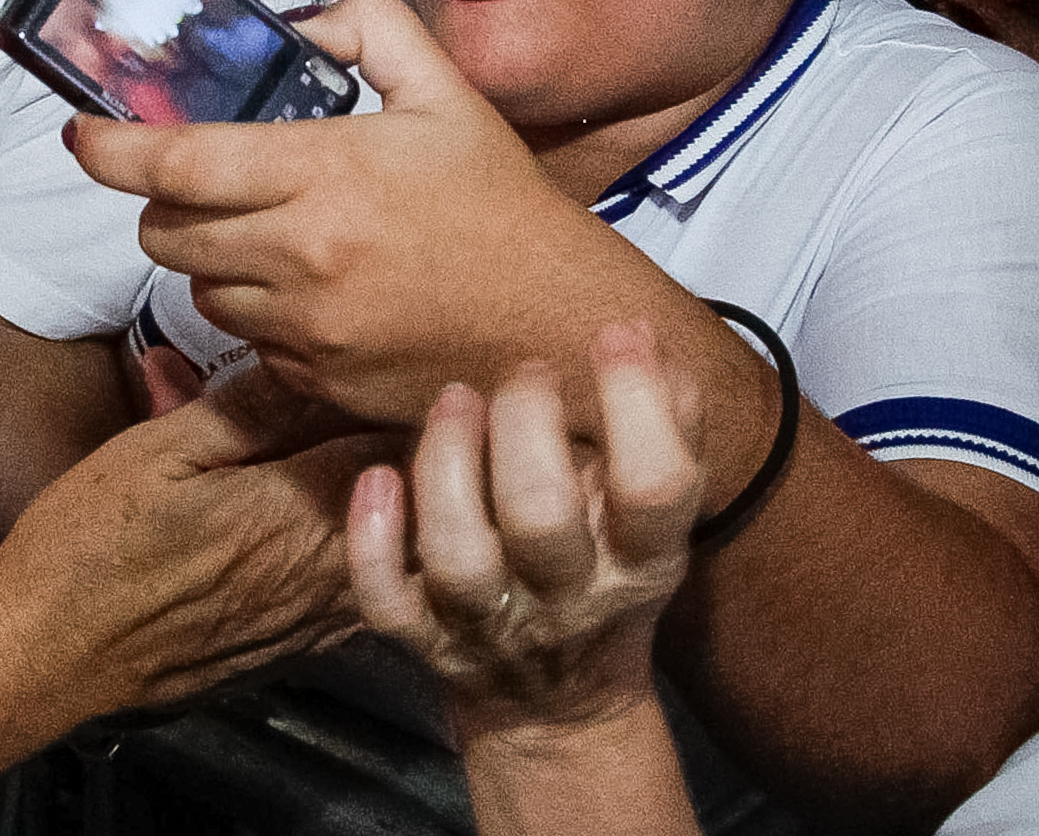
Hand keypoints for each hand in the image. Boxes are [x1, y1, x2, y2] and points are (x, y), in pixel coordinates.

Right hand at [0, 370, 393, 714]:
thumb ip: (251, 407)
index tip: (397, 359)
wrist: (46, 658)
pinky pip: (360, 586)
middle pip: (413, 497)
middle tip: (387, 392)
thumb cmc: (88, 550)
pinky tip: (318, 513)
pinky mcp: (298, 648)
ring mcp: (317, 619)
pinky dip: (360, 542)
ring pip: (396, 546)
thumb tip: (317, 360)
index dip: (405, 394)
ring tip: (354, 445)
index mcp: (297, 510)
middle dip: (406, 440)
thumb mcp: (159, 449)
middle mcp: (325, 571)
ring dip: (389, 495)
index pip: (402, 442)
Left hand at [70, 0, 685, 426]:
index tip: (84, 134)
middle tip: (204, 179)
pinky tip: (311, 285)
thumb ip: (368, 29)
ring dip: (210, 257)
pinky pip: (244, 337)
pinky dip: (256, 307)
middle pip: (165, 232)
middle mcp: (302, 255)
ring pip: (198, 288)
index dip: (111, 147)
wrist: (556, 327)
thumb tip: (298, 23)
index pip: (176, 163)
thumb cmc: (504, 210)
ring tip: (272, 232)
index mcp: (327, 173)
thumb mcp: (447, 93)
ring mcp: (303, 326)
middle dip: (166, 201)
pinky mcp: (312, 378)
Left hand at [350, 324, 703, 736]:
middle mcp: (566, 599)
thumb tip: (638, 333)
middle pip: (541, 517)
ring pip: (457, 556)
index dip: (638, 403)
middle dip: (525, 427)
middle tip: (527, 372)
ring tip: (456, 398)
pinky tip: (376, 477)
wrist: (557, 705)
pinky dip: (373, 541)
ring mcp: (489, 625)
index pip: (654, 487)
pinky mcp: (424, 641)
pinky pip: (386, 602)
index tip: (616, 335)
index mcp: (641, 563)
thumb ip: (665, 425)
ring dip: (446, 466)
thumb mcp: (655, 517)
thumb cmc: (605, 572)